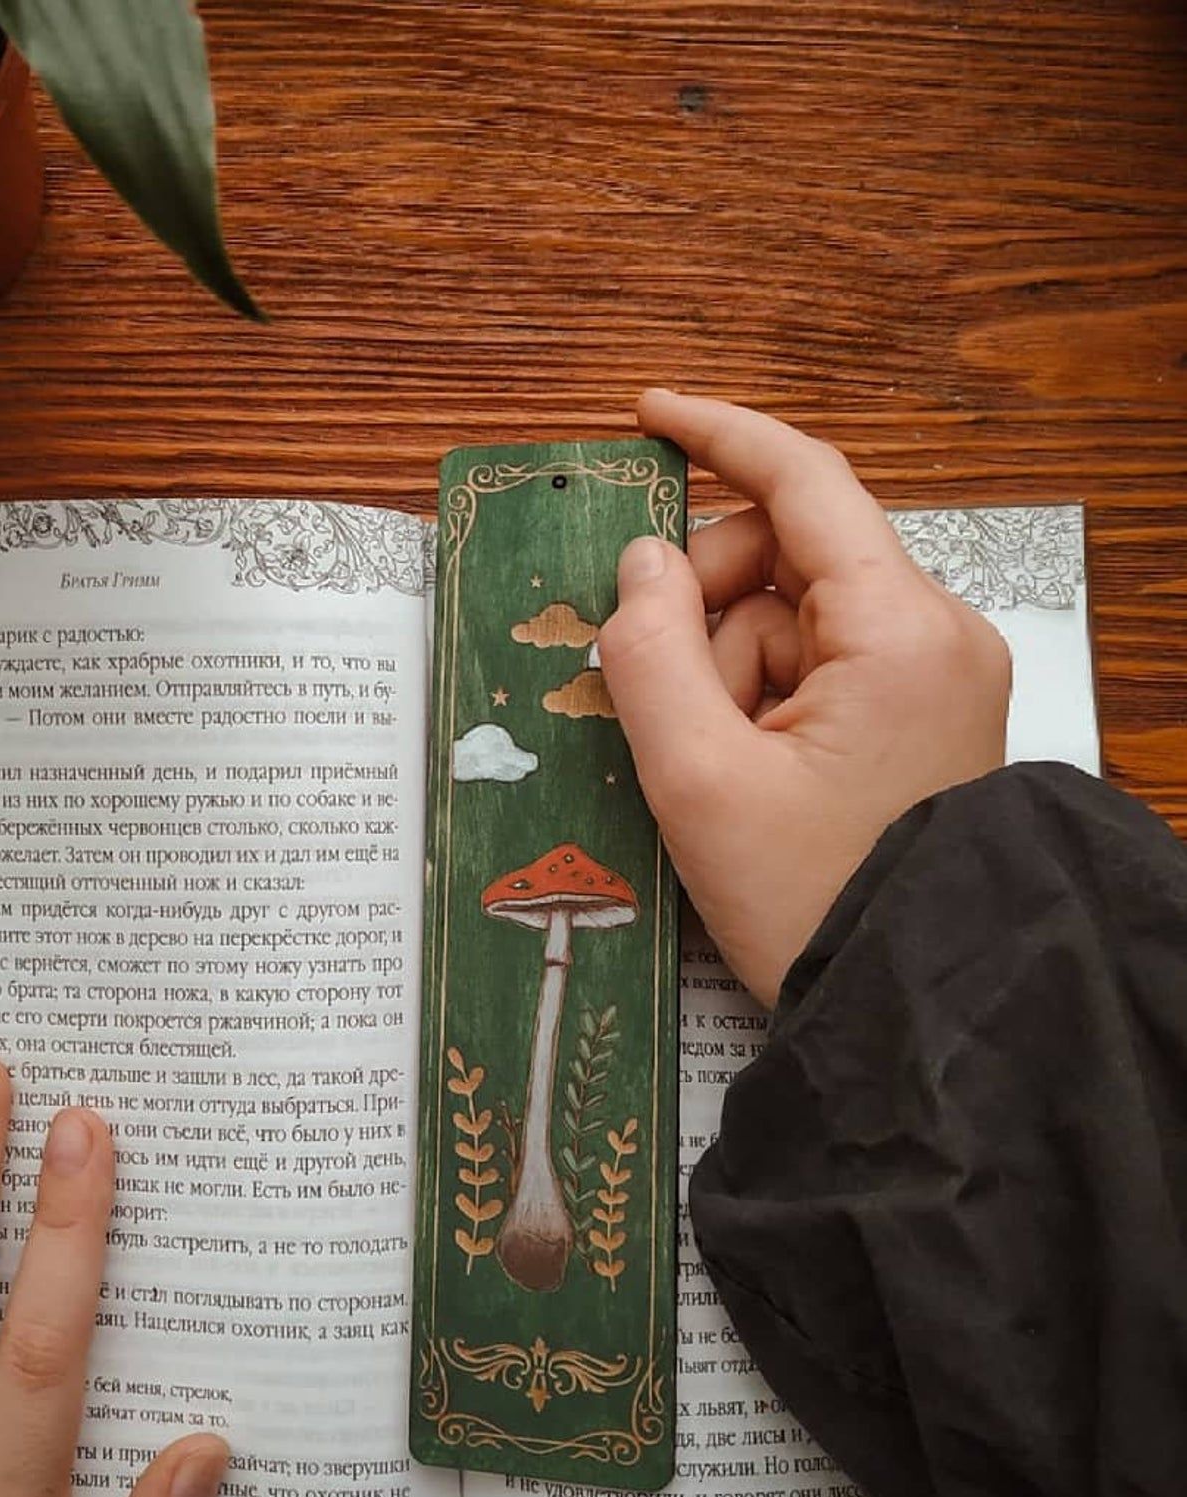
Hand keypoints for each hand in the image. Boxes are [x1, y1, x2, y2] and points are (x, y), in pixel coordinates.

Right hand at [599, 390, 1010, 1005]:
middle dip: (705, 611)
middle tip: (666, 701)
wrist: (909, 1007)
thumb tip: (640, 562)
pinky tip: (743, 770)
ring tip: (717, 768)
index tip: (646, 413)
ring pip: (787, 616)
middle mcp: (932, 633)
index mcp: (898, 632)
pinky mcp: (916, 712)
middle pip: (784, 555)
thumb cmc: (811, 902)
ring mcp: (930, 675)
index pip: (804, 482)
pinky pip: (812, 664)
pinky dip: (756, 698)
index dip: (719, 435)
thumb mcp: (698, 781)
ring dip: (725, 672)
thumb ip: (649, 653)